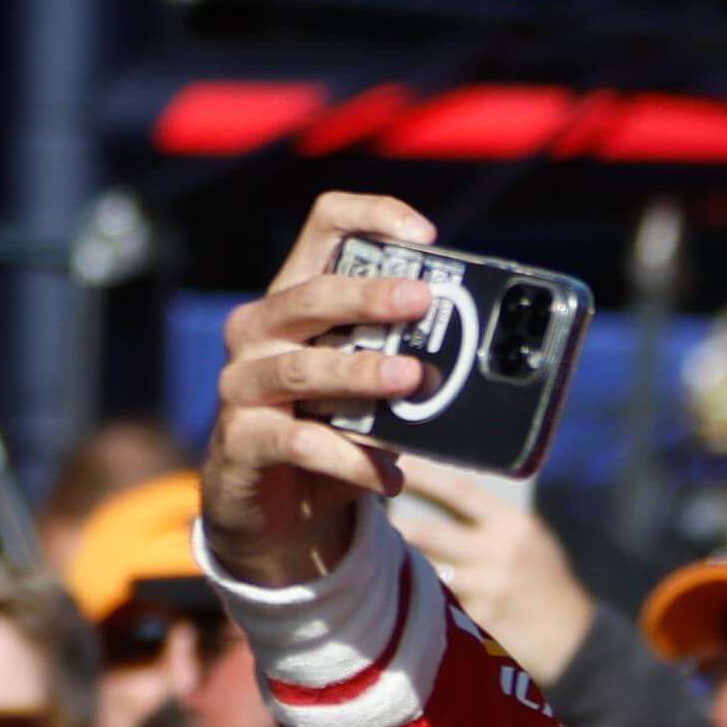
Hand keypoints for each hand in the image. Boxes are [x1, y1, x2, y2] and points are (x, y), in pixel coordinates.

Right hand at [203, 190, 450, 586]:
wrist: (278, 509)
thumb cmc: (331, 430)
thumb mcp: (370, 391)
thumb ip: (406, 364)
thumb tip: (483, 364)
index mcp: (297, 301)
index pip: (323, 230)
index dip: (368, 217)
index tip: (423, 235)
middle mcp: (260, 331)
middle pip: (309, 296)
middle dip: (367, 296)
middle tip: (422, 300)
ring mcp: (244, 384)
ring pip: (302, 369)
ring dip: (361, 373)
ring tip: (412, 380)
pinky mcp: (244, 440)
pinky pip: (300, 443)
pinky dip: (351, 460)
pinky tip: (390, 476)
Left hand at [389, 456, 594, 682]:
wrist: (577, 643)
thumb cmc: (548, 584)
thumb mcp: (530, 540)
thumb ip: (488, 518)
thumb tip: (436, 487)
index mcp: (513, 526)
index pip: (457, 490)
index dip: (418, 474)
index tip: (387, 458)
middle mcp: (499, 554)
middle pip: (426, 532)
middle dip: (392, 525)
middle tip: (361, 513)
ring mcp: (486, 592)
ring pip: (424, 570)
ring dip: (397, 564)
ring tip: (371, 557)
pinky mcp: (476, 624)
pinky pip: (435, 605)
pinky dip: (417, 599)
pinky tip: (399, 598)